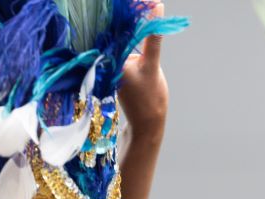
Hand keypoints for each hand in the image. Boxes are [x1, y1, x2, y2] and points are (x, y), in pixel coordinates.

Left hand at [119, 1, 168, 133]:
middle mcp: (108, 60)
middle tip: (148, 0)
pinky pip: (126, 44)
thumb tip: (157, 7)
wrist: (148, 120)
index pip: (115, 28)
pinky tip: (142, 21)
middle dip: (129, 15)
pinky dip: (134, 34)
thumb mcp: (152, 63)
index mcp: (110, 58)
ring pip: (122, 37)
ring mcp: (113, 63)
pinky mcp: (121, 66)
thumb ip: (153, 35)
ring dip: (132, 23)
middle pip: (117, 30)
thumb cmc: (149, 96)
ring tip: (146, 5)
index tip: (141, 0)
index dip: (127, 11)